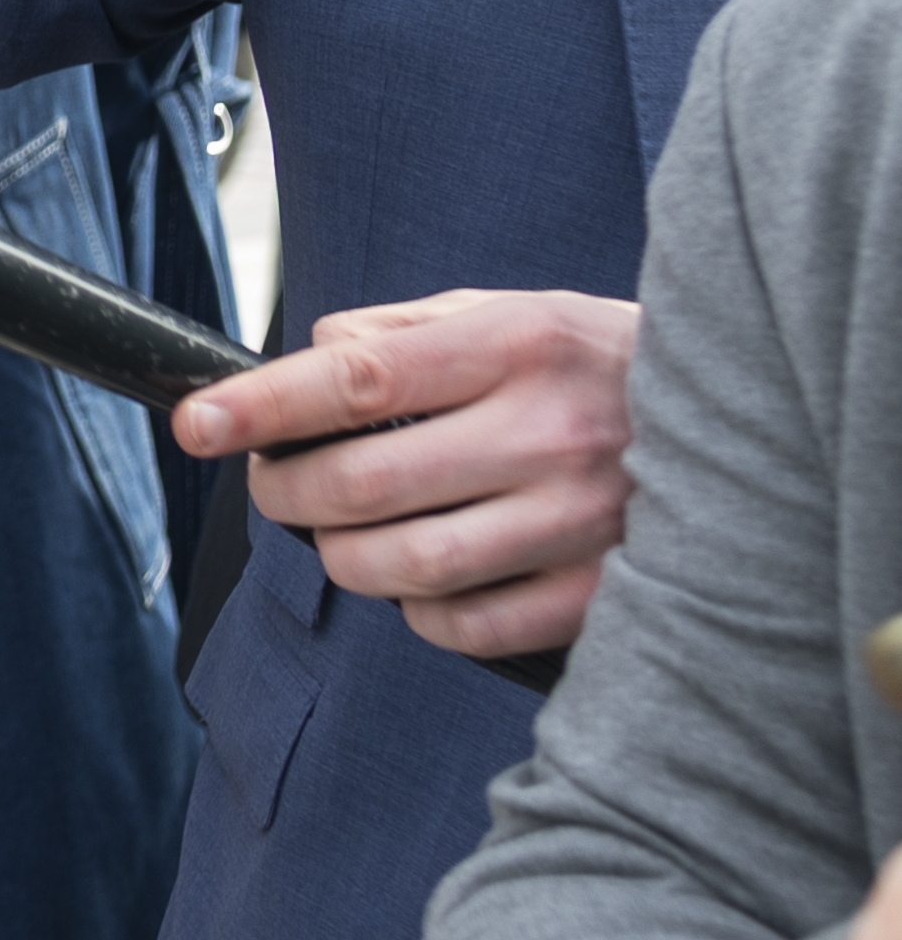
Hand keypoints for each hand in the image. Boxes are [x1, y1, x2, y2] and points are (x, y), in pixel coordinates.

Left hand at [170, 289, 638, 659]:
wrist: (743, 421)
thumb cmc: (587, 362)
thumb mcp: (504, 312)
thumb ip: (397, 331)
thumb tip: (301, 362)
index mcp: (519, 346)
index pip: (358, 380)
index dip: (260, 406)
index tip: (195, 422)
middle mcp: (552, 432)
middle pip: (363, 486)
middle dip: (284, 492)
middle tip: (274, 483)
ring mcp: (583, 521)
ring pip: (404, 567)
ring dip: (343, 556)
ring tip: (348, 531)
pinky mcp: (605, 594)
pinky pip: (464, 627)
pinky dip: (418, 612)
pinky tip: (425, 578)